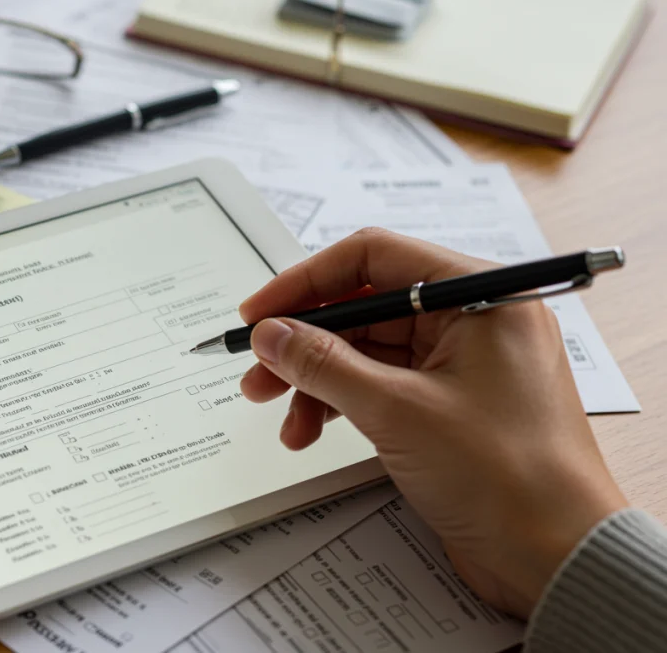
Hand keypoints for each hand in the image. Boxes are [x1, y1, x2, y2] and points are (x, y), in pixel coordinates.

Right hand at [240, 228, 627, 617]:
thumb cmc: (509, 478)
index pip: (374, 258)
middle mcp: (474, 319)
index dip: (306, 282)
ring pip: (367, 350)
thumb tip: (271, 333)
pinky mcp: (451, 403)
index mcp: (480, 295)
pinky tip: (312, 431)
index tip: (259, 313)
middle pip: (365, 307)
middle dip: (305, 342)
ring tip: (282, 416)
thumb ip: (324, 364)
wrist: (557, 557)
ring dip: (317, 380)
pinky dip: (343, 403)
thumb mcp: (397, 411)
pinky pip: (382, 384)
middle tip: (258, 372)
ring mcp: (463, 363)